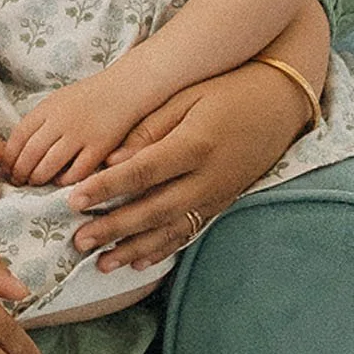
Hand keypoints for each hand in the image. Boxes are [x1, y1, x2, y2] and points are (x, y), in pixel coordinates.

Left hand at [0, 68, 144, 187]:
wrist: (124, 88)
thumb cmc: (89, 97)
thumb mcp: (57, 100)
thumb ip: (39, 120)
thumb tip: (18, 147)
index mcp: (46, 109)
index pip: (18, 137)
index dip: (9, 157)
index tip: (7, 168)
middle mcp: (60, 122)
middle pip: (30, 154)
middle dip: (20, 172)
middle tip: (19, 181)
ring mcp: (80, 135)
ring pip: (48, 165)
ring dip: (38, 178)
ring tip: (36, 182)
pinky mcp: (99, 147)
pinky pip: (77, 171)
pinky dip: (65, 180)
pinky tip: (61, 181)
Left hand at [66, 61, 313, 274]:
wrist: (279, 103)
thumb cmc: (227, 89)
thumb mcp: (187, 96)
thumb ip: (149, 127)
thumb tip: (112, 159)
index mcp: (194, 146)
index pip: (143, 172)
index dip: (107, 188)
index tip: (74, 199)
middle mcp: (206, 178)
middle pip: (153, 210)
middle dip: (113, 228)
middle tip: (78, 240)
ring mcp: (216, 196)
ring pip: (169, 230)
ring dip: (134, 249)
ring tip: (102, 264)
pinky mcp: (221, 204)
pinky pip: (188, 233)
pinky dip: (163, 250)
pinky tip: (139, 262)